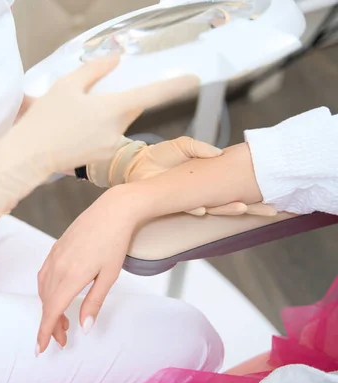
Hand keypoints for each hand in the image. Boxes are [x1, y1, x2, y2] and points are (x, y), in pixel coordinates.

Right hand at [14, 56, 201, 173]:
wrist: (29, 156)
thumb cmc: (46, 119)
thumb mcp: (67, 85)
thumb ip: (95, 70)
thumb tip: (115, 60)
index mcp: (112, 109)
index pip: (152, 95)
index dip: (174, 86)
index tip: (193, 79)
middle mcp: (117, 130)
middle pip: (133, 107)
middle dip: (126, 97)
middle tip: (104, 91)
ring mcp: (110, 146)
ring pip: (119, 121)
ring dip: (109, 112)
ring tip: (80, 110)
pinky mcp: (101, 156)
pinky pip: (109, 135)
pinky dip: (100, 126)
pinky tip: (78, 125)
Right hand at [36, 187, 139, 354]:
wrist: (114, 210)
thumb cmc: (116, 242)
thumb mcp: (109, 276)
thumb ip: (94, 302)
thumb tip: (83, 327)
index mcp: (71, 276)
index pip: (52, 311)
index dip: (44, 331)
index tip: (41, 348)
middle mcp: (58, 266)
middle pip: (46, 303)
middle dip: (50, 324)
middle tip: (63, 338)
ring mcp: (55, 255)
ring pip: (43, 289)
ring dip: (49, 307)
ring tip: (63, 320)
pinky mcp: (56, 248)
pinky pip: (44, 275)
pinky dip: (47, 291)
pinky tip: (57, 295)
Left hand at [124, 138, 276, 216]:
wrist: (137, 164)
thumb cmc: (161, 155)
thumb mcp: (183, 145)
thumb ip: (200, 148)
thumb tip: (219, 153)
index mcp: (209, 177)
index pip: (235, 185)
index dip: (252, 189)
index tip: (272, 192)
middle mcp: (203, 192)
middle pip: (232, 202)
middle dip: (252, 207)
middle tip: (271, 209)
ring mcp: (191, 199)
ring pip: (215, 208)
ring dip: (228, 209)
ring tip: (243, 207)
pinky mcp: (176, 203)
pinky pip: (190, 208)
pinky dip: (198, 208)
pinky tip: (205, 209)